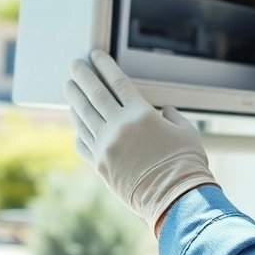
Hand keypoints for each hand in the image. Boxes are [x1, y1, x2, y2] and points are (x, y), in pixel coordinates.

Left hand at [64, 49, 216, 229]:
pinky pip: (82, 142)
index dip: (104, 65)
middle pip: (94, 94)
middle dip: (82, 76)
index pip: (117, 82)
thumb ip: (172, 116)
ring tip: (69, 87)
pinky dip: (78, 129)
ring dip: (74, 99)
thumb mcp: (185, 131)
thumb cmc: (186, 164)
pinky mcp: (100, 165)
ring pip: (83, 116)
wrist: (176, 199)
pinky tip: (76, 121)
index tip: (95, 54)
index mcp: (141, 114)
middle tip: (74, 65)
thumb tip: (163, 110)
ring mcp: (106, 147)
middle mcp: (119, 127)